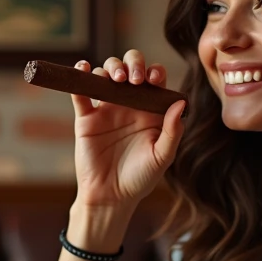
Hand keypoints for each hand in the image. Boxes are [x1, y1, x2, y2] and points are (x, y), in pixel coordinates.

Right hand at [69, 49, 186, 211]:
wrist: (110, 197)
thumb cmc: (140, 178)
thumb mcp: (162, 156)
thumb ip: (173, 130)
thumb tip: (181, 101)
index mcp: (150, 110)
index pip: (154, 79)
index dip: (154, 71)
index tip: (153, 79)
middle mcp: (129, 104)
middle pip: (129, 67)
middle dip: (132, 63)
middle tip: (133, 79)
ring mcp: (106, 108)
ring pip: (105, 73)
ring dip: (110, 67)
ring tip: (116, 79)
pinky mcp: (86, 116)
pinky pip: (80, 90)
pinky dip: (80, 75)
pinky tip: (84, 67)